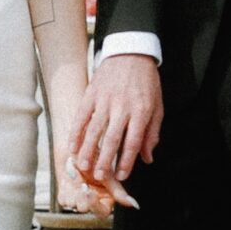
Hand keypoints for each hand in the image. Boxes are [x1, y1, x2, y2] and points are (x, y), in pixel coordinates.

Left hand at [56, 162, 127, 216]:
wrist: (76, 145)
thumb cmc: (95, 155)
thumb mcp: (107, 172)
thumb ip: (118, 190)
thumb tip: (134, 204)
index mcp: (105, 198)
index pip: (102, 212)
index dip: (94, 205)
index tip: (89, 192)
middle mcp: (91, 200)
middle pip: (85, 209)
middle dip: (81, 198)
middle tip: (81, 184)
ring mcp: (77, 198)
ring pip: (72, 204)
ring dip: (72, 188)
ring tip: (74, 173)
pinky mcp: (65, 195)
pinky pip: (63, 199)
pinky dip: (65, 187)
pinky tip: (68, 178)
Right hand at [70, 54, 162, 187]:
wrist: (131, 52)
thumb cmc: (146, 82)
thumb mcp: (157, 107)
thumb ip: (152, 134)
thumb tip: (147, 158)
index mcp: (140, 112)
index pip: (132, 142)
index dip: (127, 161)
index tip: (121, 175)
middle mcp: (122, 107)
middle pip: (111, 139)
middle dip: (104, 160)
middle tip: (99, 176)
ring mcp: (104, 100)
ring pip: (94, 130)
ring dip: (87, 150)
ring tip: (83, 166)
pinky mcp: (91, 93)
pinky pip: (82, 116)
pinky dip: (76, 132)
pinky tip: (73, 145)